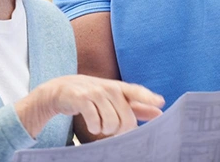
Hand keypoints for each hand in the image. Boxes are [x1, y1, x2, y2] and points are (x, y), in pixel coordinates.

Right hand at [15, 75, 163, 137]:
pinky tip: (92, 126)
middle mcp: (109, 88)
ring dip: (105, 130)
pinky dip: (94, 128)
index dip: (148, 97)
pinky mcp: (81, 99)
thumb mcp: (113, 99)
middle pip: (126, 119)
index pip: (136, 91)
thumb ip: (136, 106)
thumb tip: (160, 112)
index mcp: (118, 88)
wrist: (59, 90)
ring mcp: (95, 92)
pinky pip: (95, 121)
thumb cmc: (91, 96)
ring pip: (111, 122)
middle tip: (110, 129)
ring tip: (99, 126)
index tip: (160, 102)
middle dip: (120, 130)